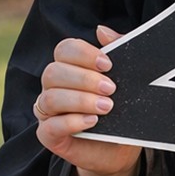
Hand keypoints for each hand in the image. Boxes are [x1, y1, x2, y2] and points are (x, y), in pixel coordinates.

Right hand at [34, 24, 140, 175]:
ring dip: (80, 100)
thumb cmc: (122, 105)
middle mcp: (53, 86)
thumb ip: (117, 49)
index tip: (108, 64)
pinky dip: (71, 122)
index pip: (64, 49)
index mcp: (70, 67)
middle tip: (111, 89)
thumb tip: (101, 30)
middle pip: (53, 72)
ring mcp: (48, 112)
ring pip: (49, 98)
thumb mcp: (127, 76)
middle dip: (84, 79)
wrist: (122, 145)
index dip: (83, 53)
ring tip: (107, 107)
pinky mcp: (49, 136)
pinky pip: (48, 127)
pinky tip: (92, 121)